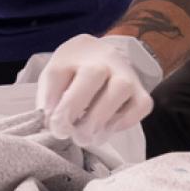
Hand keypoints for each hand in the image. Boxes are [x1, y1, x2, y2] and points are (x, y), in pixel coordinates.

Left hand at [36, 34, 161, 147]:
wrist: (101, 57)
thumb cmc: (73, 72)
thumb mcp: (54, 77)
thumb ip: (48, 98)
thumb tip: (50, 123)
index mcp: (74, 53)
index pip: (60, 73)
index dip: (57, 104)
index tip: (55, 127)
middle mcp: (103, 58)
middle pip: (93, 74)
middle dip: (77, 106)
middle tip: (72, 135)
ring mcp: (126, 73)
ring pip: (121, 88)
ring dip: (102, 117)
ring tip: (88, 137)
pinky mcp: (141, 91)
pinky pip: (140, 105)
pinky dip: (125, 121)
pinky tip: (107, 129)